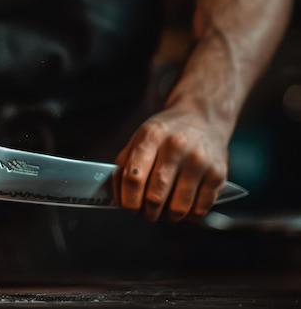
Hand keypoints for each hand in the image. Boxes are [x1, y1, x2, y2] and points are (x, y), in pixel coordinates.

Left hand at [112, 105, 228, 221]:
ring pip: (178, 208)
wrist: (203, 118)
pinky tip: (183, 206)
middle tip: (145, 212)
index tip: (127, 207)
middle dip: (146, 212)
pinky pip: (199, 210)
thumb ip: (125, 165)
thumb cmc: (166, 133)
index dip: (127, 200)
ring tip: (163, 211)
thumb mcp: (140, 138)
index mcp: (152, 136)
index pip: (134, 177)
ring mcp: (199, 161)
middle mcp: (176, 147)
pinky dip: (187, 216)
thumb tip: (117, 198)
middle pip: (155, 196)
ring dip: (167, 217)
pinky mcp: (218, 175)